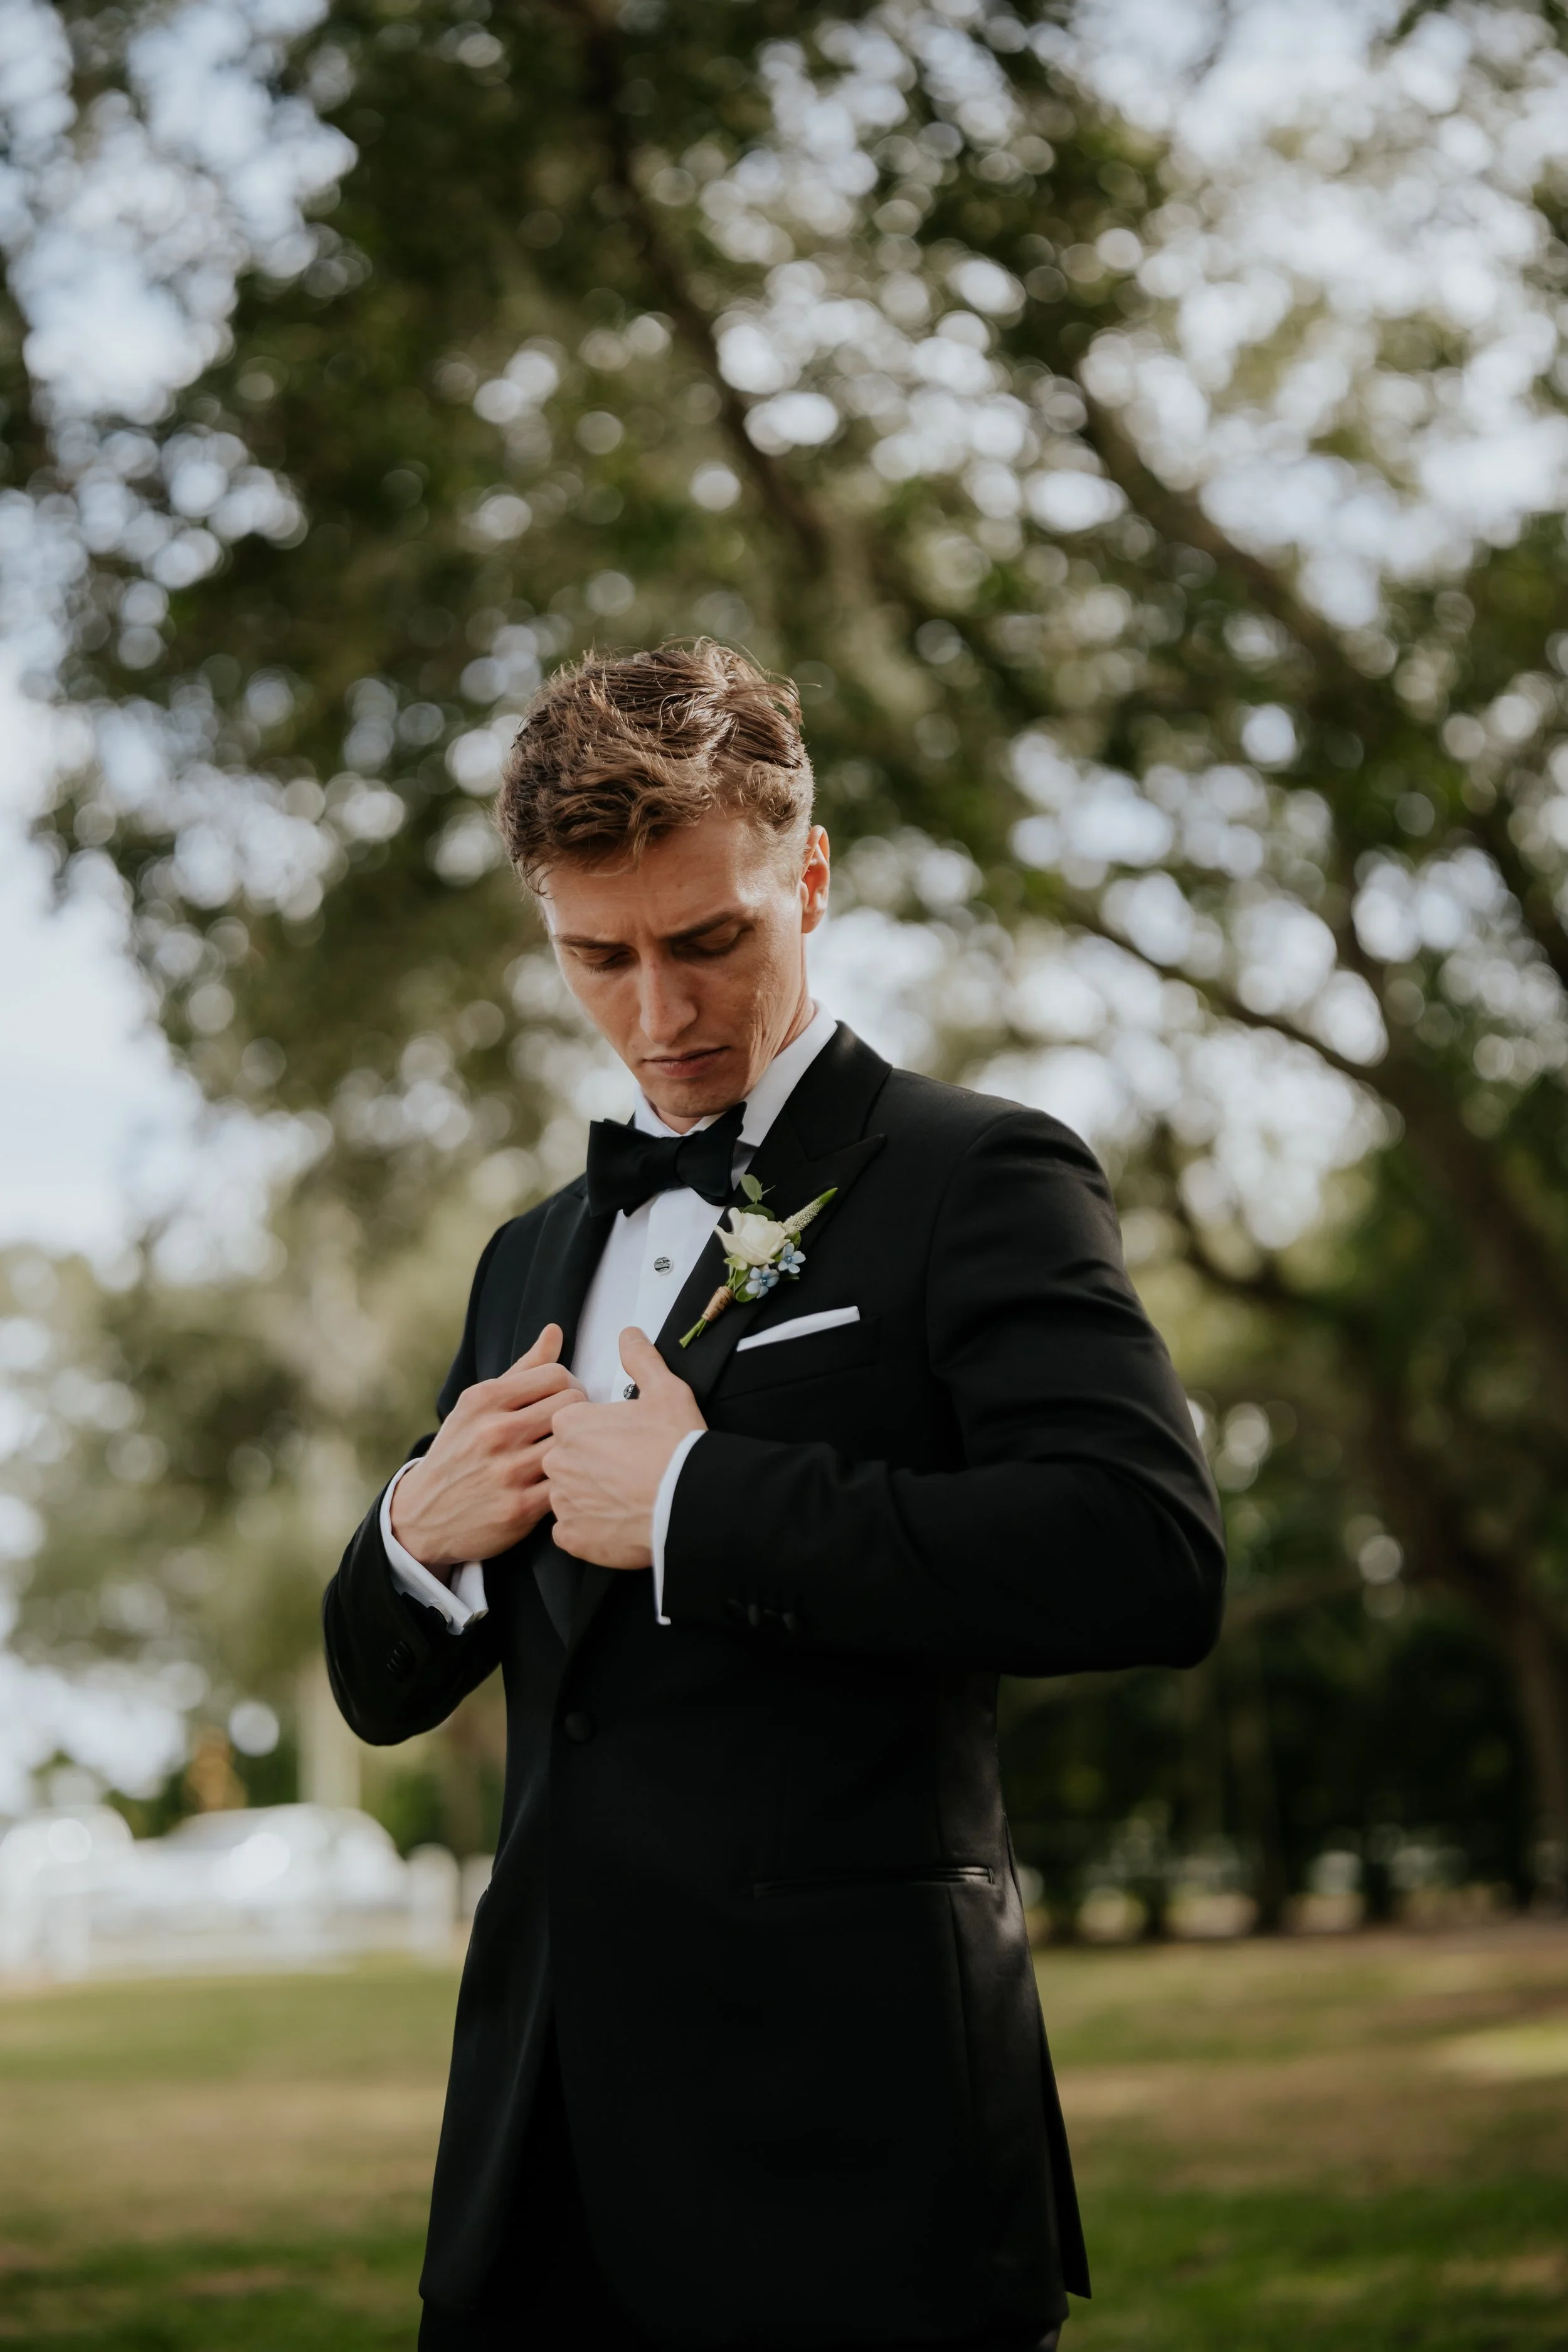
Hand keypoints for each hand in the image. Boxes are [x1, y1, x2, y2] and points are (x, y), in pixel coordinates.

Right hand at [389, 1323, 585, 1573]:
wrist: (422, 1515)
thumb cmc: (458, 1451)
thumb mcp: (478, 1406)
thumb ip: (522, 1369)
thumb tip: (555, 1331)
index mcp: (484, 1400)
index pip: (557, 1374)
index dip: (569, 1384)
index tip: (564, 1399)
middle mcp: (494, 1432)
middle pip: (571, 1403)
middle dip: (578, 1412)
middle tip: (570, 1426)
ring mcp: (507, 1471)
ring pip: (573, 1442)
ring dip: (577, 1447)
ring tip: (569, 1452)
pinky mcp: (519, 1508)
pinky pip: (566, 1483)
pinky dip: (570, 1480)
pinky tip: (562, 1480)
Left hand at [544, 1330, 705, 1569]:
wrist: (690, 1503)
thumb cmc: (676, 1448)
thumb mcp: (665, 1390)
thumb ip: (640, 1359)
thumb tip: (629, 1336)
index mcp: (571, 1424)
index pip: (570, 1424)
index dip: (599, 1431)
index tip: (622, 1440)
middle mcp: (558, 1462)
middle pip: (565, 1459)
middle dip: (590, 1463)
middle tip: (626, 1468)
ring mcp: (563, 1502)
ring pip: (566, 1494)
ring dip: (588, 1495)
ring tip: (624, 1495)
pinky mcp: (573, 1537)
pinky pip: (570, 1530)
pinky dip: (588, 1528)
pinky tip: (614, 1520)